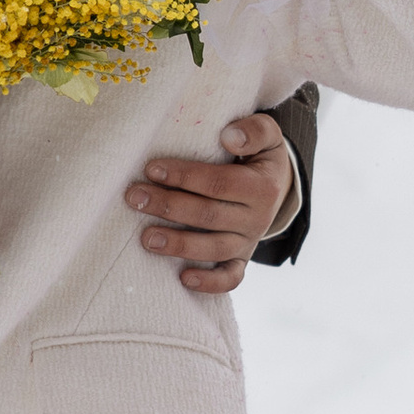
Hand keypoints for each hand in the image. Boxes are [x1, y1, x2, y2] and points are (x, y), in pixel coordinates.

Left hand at [125, 113, 297, 294]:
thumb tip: (229, 137)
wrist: (279, 186)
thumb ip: (255, 130)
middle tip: (134, 197)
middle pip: (209, 215)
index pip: (219, 183)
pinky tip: (183, 279)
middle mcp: (257, 218)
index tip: (152, 168)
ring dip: (179, 245)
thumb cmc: (260, 155)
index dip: (184, 176)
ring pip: (214, 248)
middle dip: (168, 206)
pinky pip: (230, 278)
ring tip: (146, 238)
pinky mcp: (242, 259)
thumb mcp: (268, 135)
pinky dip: (209, 283)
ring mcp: (249, 242)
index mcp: (262, 187)